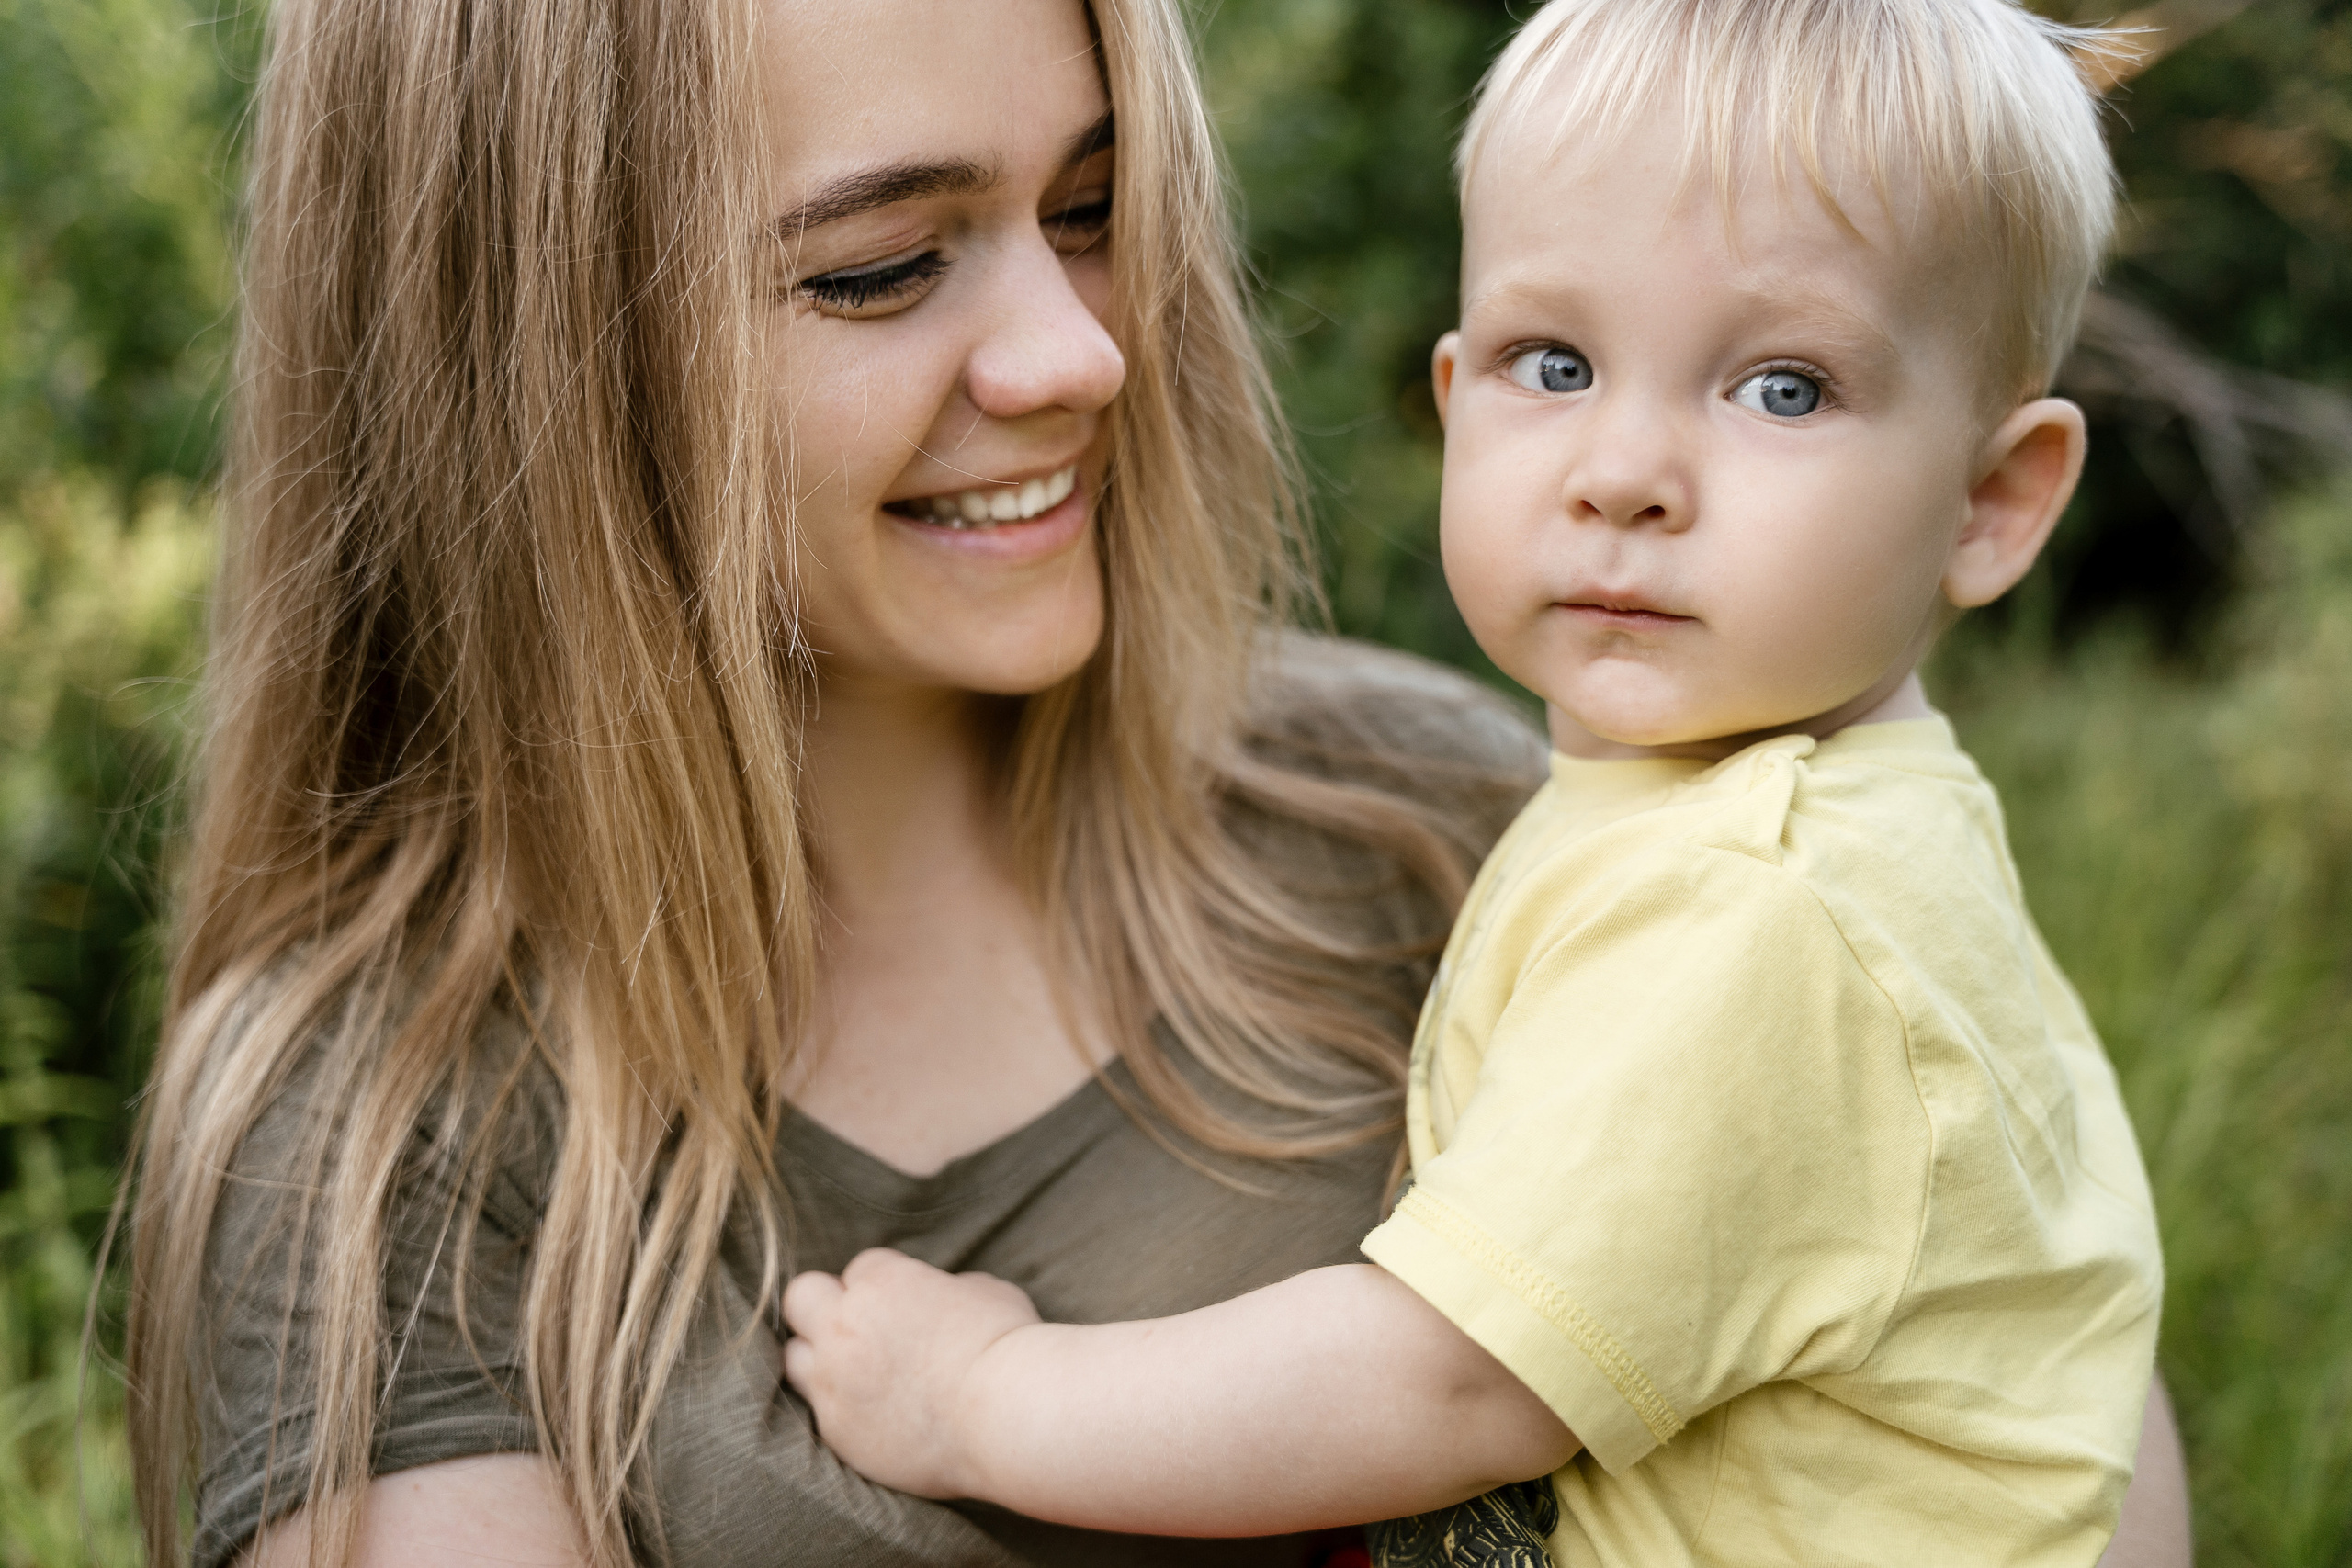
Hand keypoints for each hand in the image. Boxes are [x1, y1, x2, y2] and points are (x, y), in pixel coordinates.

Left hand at [780, 1247, 1042, 1498]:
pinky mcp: (838, 1430)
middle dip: (824, 1305)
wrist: (1006, 1417)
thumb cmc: (1007, 1346)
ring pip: (795, 1357)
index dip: (883, 1286)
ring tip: (855, 1373)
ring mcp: (834, 1381)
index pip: (860, 1268)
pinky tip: (873, 1413)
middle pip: (801, 1296)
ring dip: (819, 1358)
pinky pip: (820, 1411)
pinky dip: (841, 1408)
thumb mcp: (985, 1289)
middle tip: (858, 1328)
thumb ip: (947, 1286)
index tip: (905, 1307)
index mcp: (880, 1282)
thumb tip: (939, 1298)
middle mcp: (844, 1327)